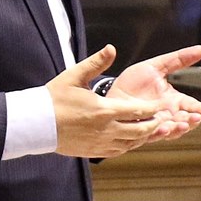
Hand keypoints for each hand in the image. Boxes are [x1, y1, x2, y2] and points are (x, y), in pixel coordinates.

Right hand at [45, 44, 192, 157]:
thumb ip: (96, 63)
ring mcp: (101, 142)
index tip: (165, 104)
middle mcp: (106, 129)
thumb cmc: (53, 99)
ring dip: (144, 136)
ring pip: (133, 143)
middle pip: (142, 130)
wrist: (36, 123)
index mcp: (104, 109)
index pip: (139, 110)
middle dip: (155, 124)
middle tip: (162, 118)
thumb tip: (111, 49)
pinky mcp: (94, 151)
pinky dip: (130, 145)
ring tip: (150, 129)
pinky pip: (120, 151)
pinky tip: (131, 139)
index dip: (155, 108)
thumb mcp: (74, 76)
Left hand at [109, 43, 200, 140]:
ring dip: (177, 129)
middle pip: (183, 121)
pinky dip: (157, 133)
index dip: (196, 108)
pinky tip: (161, 128)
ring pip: (170, 130)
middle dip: (190, 121)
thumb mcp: (156, 66)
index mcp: (172, 100)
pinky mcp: (139, 131)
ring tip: (181, 125)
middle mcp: (166, 114)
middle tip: (195, 118)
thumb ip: (177, 60)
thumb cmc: (134, 81)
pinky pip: (150, 135)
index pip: (189, 105)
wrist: (111, 93)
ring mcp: (154, 124)